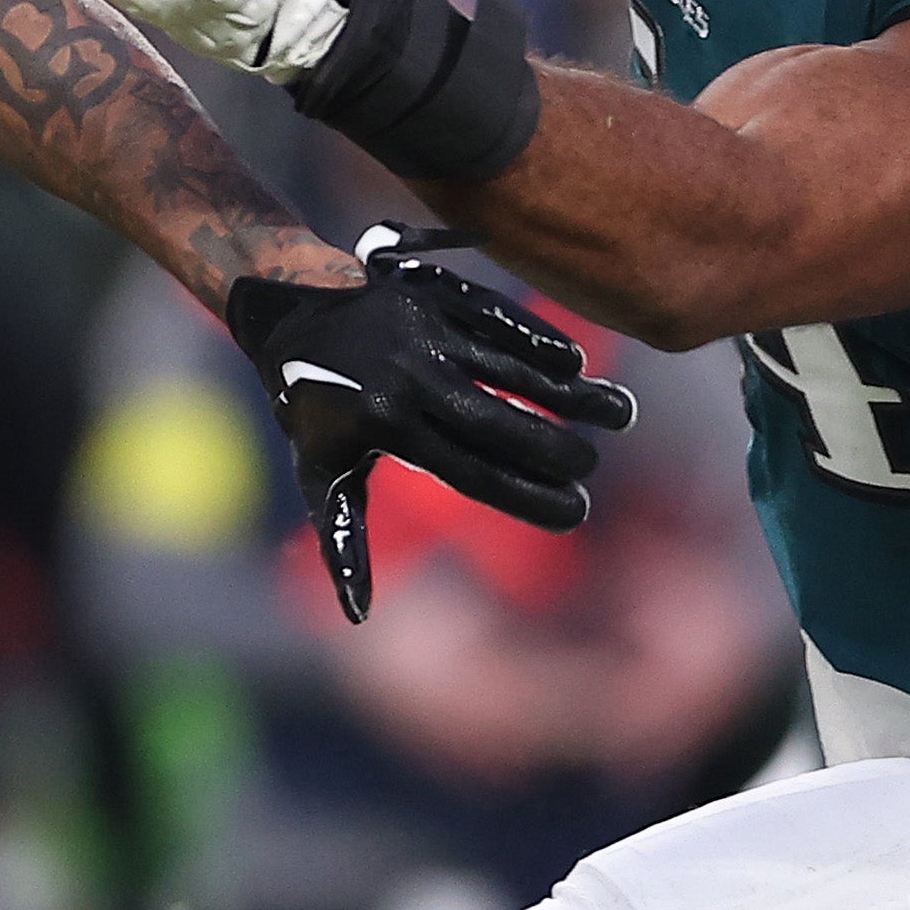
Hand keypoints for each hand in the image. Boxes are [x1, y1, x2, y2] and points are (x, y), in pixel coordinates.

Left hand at [229, 227, 636, 621]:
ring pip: (511, 369)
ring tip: (621, 414)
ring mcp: (425, 331)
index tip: (576, 513)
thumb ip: (346, 543)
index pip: (475, 474)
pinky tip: (576, 364)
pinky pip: (499, 319)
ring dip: (572, 391)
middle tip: (592, 466)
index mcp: (387, 428)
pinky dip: (540, 339)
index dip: (531, 497)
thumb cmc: (314, 406)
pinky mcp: (436, 292)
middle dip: (556, 449)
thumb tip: (358, 617)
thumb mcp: (321, 474)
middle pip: (499, 423)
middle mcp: (409, 379)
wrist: (288, 309)